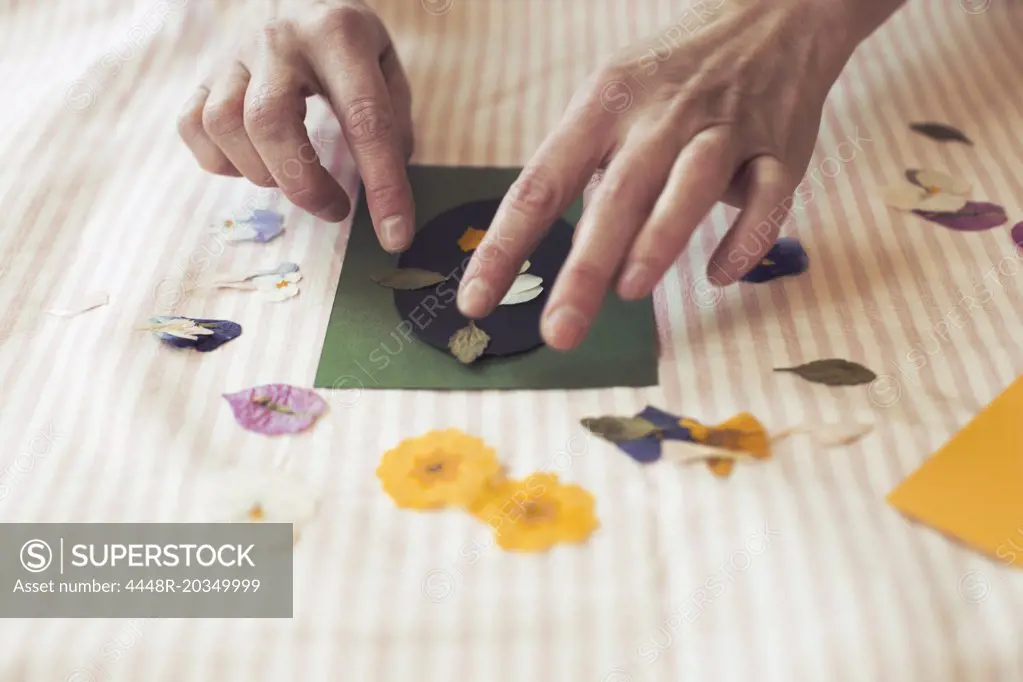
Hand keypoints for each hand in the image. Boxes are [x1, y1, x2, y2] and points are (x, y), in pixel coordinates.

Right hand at [177, 0, 414, 251]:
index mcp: (339, 33)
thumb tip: (384, 191)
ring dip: (262, 172)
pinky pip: (192, 126)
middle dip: (304, 184)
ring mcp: (234, 54)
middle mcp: (280, 38)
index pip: (364, 119)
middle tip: (334, 208)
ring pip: (224, 125)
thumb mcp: (387, 68)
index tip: (395, 235)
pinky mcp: (204, 74)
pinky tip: (254, 160)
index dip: (382, 184)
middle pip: (269, 121)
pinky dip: (222, 161)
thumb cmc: (349, 45)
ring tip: (292, 175)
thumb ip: (393, 123)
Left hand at [457, 0, 869, 348]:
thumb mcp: (612, 99)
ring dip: (658, 240)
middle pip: (616, 194)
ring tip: (629, 291)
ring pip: (690, 187)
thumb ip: (589, 171)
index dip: (506, 245)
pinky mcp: (780, 147)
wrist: (772, 15)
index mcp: (602, 105)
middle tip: (559, 331)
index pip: (541, 183)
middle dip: (584, 268)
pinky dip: (747, 239)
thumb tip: (566, 255)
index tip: (478, 300)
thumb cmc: (672, 73)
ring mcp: (724, 128)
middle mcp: (659, 115)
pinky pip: (767, 198)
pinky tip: (721, 275)